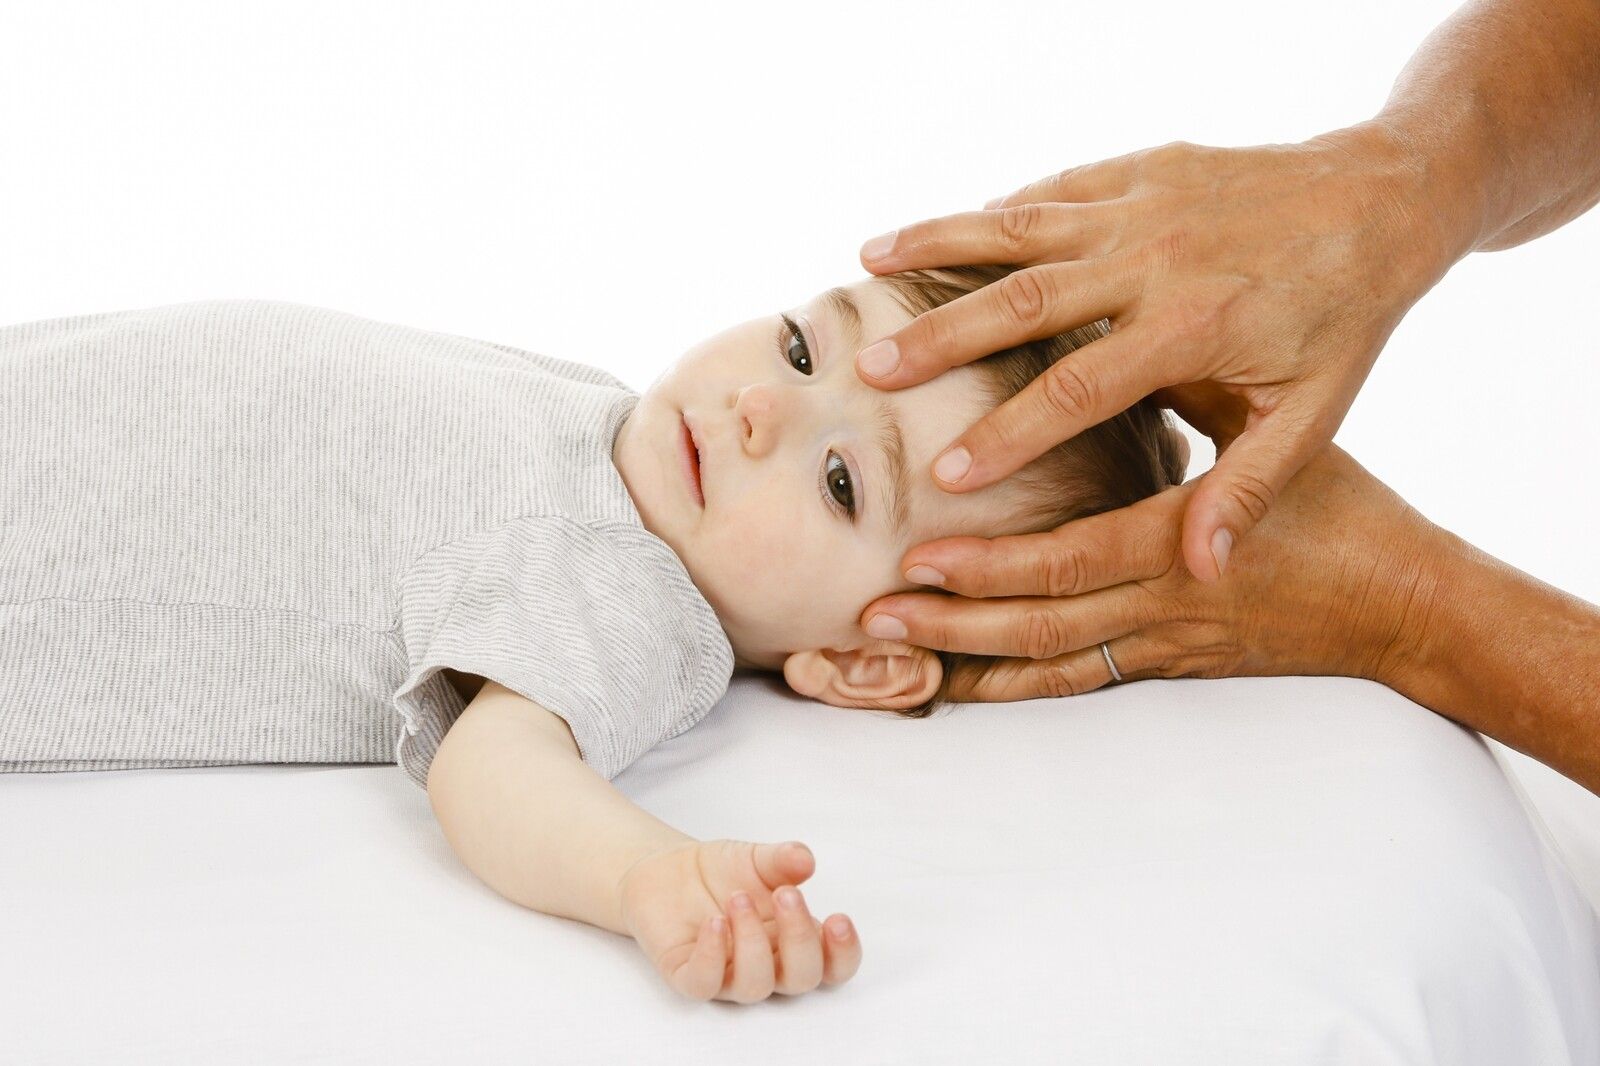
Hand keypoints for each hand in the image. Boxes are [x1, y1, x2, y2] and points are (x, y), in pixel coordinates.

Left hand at [618, 838, 861, 1002]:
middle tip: (787, 894)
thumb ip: (783, 859)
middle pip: (801, 979)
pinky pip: (704, 983)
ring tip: (738, 898)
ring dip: (753, 942)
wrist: (667, 869)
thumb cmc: (722, 872)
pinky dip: (712, 955)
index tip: (838, 919)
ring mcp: (728, 975)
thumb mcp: (757, 857)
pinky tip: (714, 922)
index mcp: (794, 940)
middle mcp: (767, 964)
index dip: (843, 953)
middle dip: (800, 938)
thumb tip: (805, 859)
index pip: (832, 965)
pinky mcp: (688, 975)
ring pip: (755, 986)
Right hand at [855, 123, 1469, 581]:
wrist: (1385, 195)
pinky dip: (991, 211)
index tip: (945, 473)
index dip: (1009, 432)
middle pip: (1026, 300)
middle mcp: (1155, 258)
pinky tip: (938, 230)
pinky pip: (1051, 188)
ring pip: (1021, 227)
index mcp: (1193, 325)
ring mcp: (1141, 205)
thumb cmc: (1349, 315)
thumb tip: (1203, 572)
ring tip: (866, 264)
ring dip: (939, 244)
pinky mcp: (1138, 171)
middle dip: (942, 337)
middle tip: (874, 371)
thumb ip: (1250, 489)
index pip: (1080, 388)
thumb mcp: (1315, 413)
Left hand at [859, 441, 1447, 700]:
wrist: (1402, 605)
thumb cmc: (1344, 512)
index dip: (995, 565)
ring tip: (892, 647)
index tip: (925, 555)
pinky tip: (958, 686)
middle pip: (1041, 624)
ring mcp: (1164, 644)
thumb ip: (1197, 407)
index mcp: (1186, 543)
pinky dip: (1015, 686)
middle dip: (954, 622)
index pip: (1074, 561)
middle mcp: (1165, 605)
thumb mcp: (1279, 445)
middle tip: (874, 611)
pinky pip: (1079, 685)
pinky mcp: (1168, 666)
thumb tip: (1119, 353)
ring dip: (967, 658)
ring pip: (1050, 662)